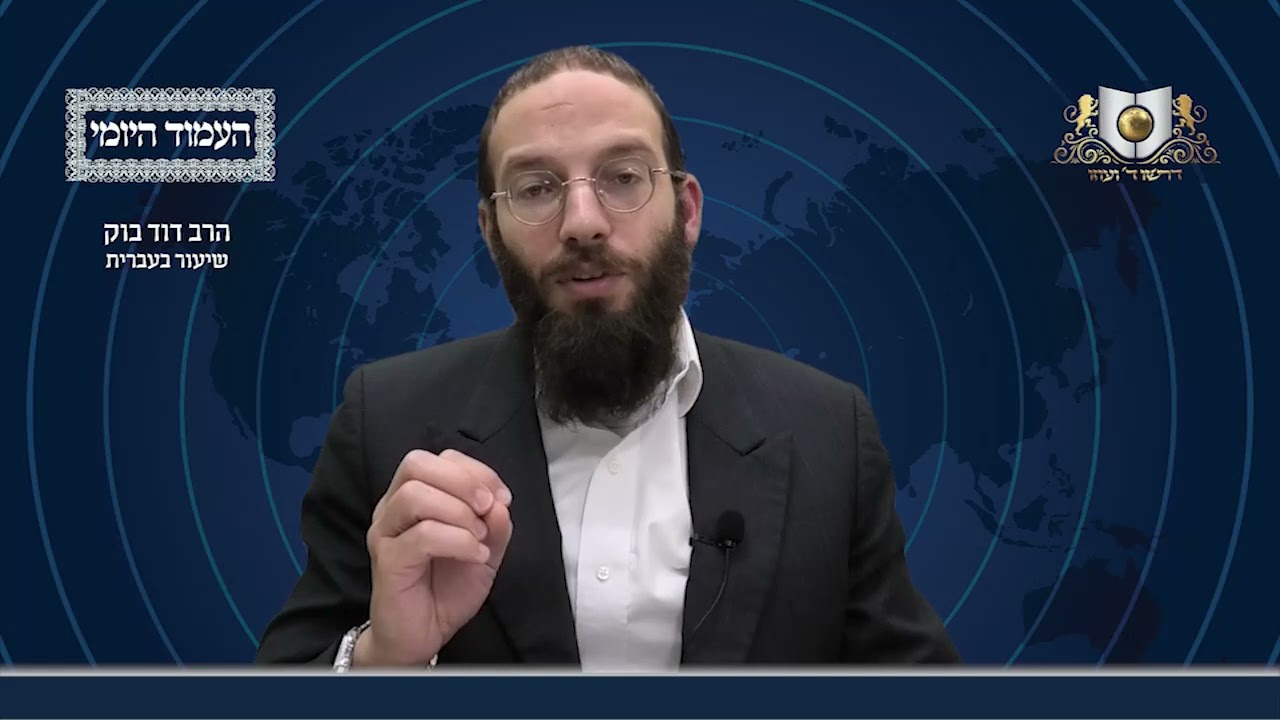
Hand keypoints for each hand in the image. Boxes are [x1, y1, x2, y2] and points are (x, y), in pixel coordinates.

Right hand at [355, 449, 512, 666]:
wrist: (422, 636)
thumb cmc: (447, 590)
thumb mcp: (485, 551)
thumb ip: (495, 525)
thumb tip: (500, 502)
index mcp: (414, 498)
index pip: (439, 459)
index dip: (475, 470)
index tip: (502, 498)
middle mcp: (393, 509)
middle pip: (416, 463)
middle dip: (462, 480)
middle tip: (488, 508)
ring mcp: (386, 533)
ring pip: (415, 496)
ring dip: (459, 512)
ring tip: (481, 538)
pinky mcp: (387, 560)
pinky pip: (422, 536)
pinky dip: (458, 541)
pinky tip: (476, 556)